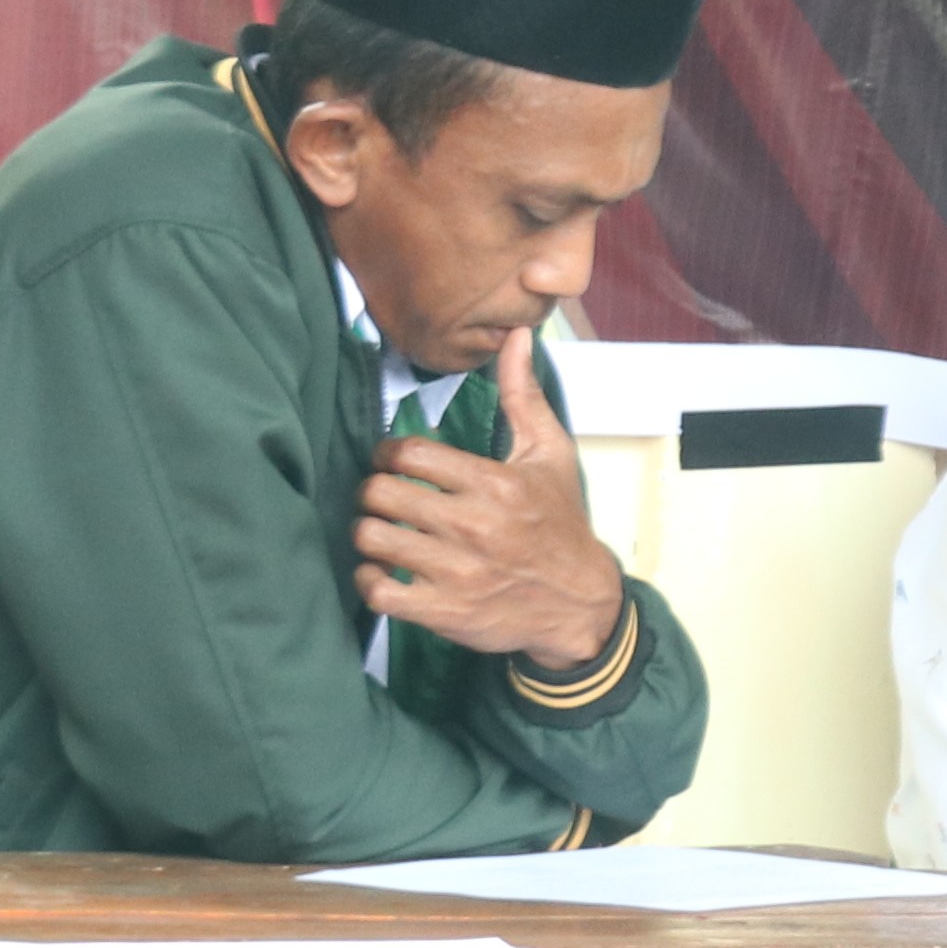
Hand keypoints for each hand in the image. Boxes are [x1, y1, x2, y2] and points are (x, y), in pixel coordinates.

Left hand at [351, 343, 630, 672]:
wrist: (580, 603)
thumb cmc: (560, 523)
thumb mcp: (552, 455)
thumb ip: (523, 395)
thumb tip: (516, 335)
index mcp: (495, 483)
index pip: (410, 454)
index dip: (387, 454)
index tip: (390, 462)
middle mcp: (473, 526)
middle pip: (381, 494)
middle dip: (371, 491)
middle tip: (380, 497)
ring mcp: (456, 572)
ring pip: (372, 539)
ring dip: (366, 532)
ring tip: (378, 530)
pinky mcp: (444, 611)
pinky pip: (378, 591)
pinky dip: (367, 579)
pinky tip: (379, 571)